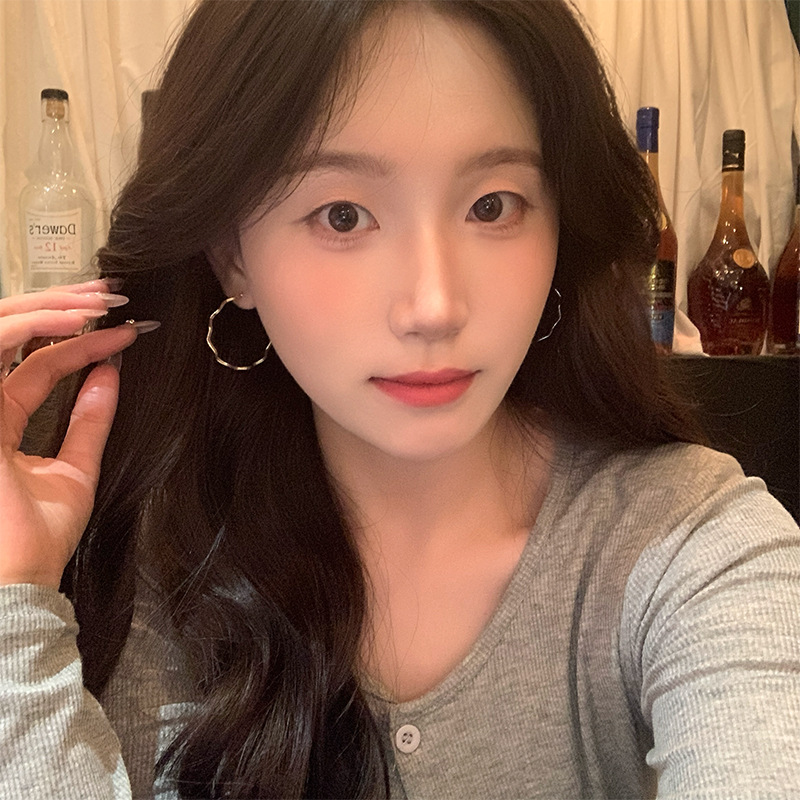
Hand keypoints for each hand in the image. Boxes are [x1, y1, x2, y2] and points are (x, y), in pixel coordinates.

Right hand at [0, 280, 151, 588]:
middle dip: (60, 307)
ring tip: (102, 301)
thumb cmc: (37, 539)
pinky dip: (37, 330)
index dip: (80, 343)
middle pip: (11, 336)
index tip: (129, 331)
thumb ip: (89, 421)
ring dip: (52, 309)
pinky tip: (80, 322)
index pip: (35, 366)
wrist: (16, 582)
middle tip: (111, 295)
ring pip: (1, 332)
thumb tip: (113, 373)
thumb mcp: (74, 469)